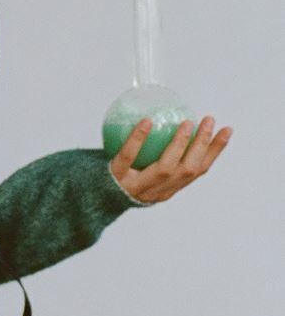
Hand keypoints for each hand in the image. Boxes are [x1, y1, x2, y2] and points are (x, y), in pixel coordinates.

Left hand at [110, 116, 232, 203]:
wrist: (89, 195)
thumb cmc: (120, 174)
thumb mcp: (143, 167)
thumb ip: (159, 153)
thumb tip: (176, 119)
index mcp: (168, 189)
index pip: (198, 170)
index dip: (215, 151)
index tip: (227, 130)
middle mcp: (157, 191)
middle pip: (187, 170)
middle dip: (203, 145)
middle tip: (208, 120)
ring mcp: (137, 187)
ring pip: (165, 167)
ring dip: (179, 144)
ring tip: (186, 122)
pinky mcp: (116, 178)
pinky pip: (129, 156)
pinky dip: (139, 139)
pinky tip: (146, 121)